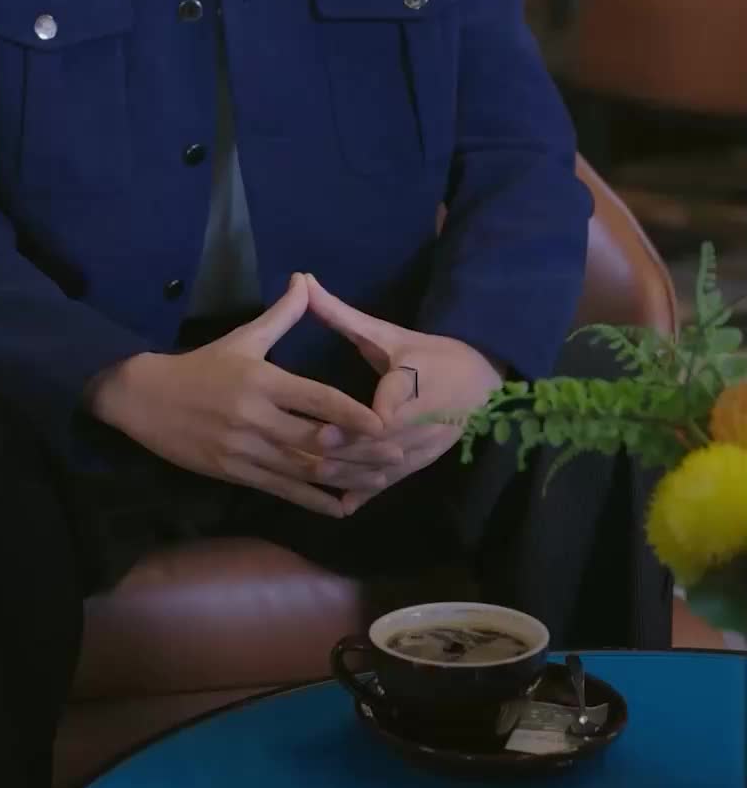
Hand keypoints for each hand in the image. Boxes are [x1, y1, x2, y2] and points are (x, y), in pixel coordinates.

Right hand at [85, 274, 392, 516]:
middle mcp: (256, 418)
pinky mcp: (235, 472)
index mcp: (262, 381)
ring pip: (303, 469)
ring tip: (378, 482)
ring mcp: (245, 449)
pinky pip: (281, 490)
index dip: (352, 413)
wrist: (145, 399)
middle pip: (317, 439)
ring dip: (344, 478)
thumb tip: (305, 280)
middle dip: (360, 450)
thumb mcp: (241, 338)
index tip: (384, 423)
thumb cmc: (200, 366)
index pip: (316, 398)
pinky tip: (340, 507)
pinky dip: (312, 500)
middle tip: (397, 455)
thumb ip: (281, 315)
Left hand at [303, 274, 502, 512]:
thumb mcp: (387, 332)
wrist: (483, 381)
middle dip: (348, 450)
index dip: (363, 420)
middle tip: (308, 454)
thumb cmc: (429, 352)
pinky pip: (393, 480)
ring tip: (313, 477)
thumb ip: (342, 315)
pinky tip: (338, 505)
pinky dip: (367, 492)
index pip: (391, 405)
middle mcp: (425, 417)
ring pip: (387, 466)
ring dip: (353, 474)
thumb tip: (303, 281)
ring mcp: (426, 445)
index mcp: (417, 379)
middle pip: (384, 441)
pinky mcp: (424, 462)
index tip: (328, 426)